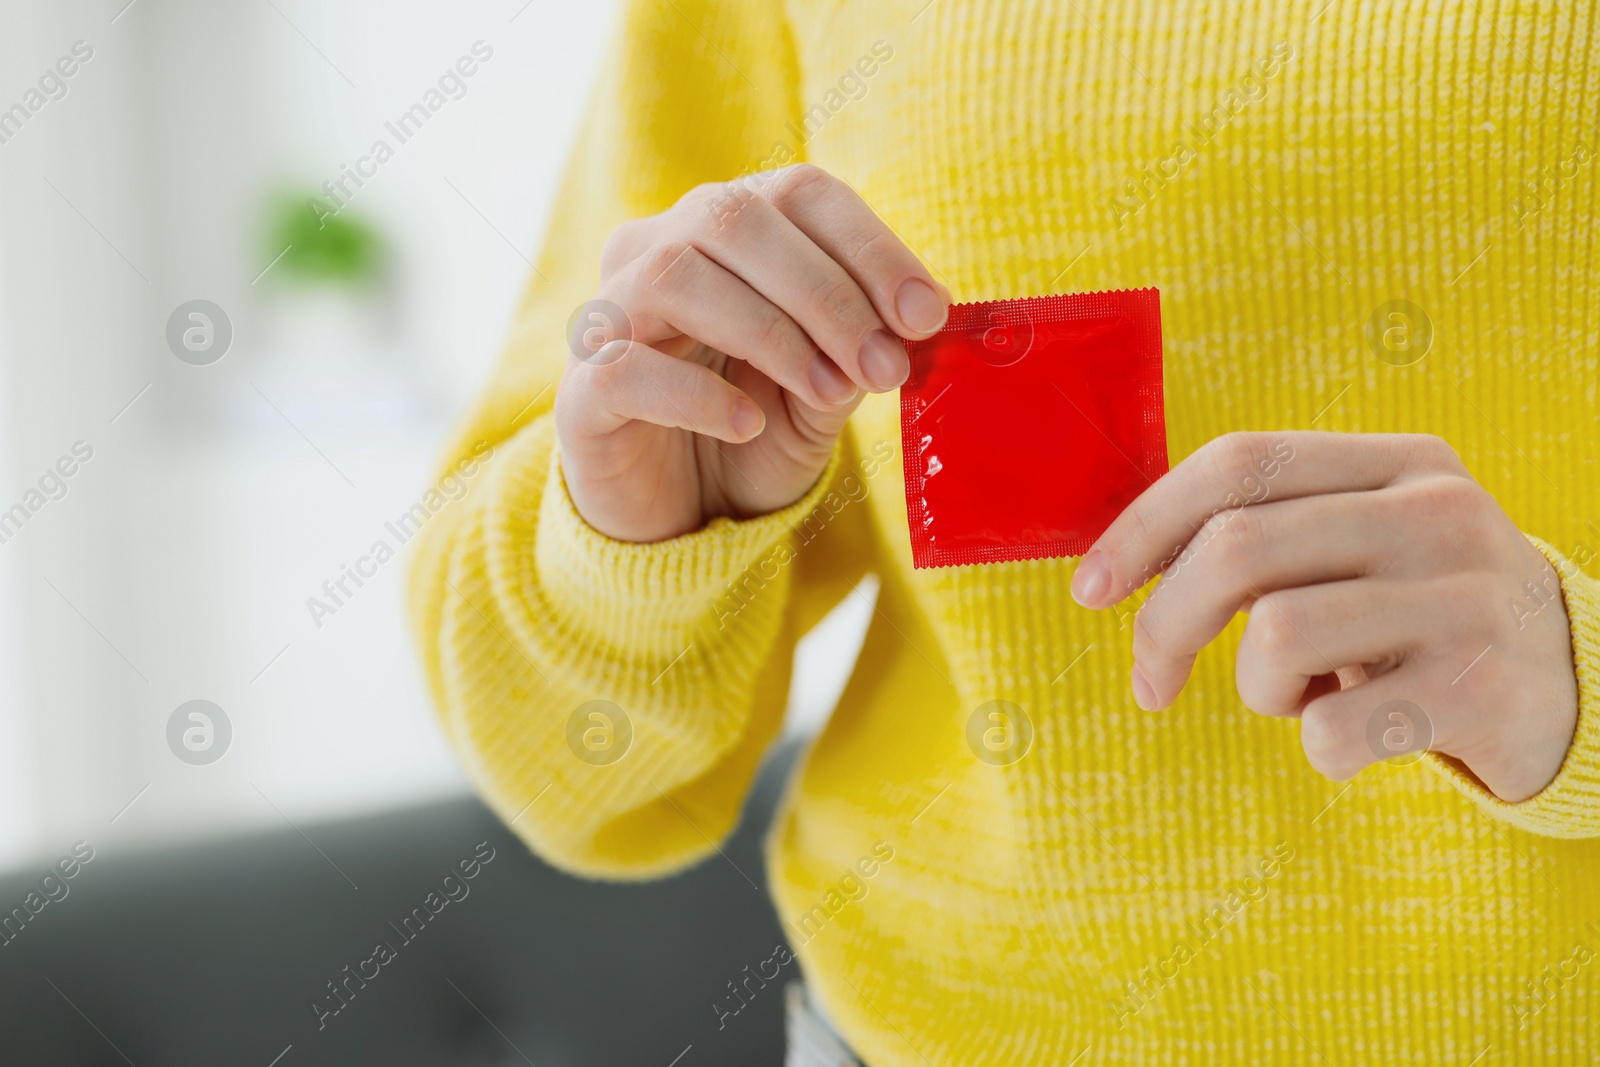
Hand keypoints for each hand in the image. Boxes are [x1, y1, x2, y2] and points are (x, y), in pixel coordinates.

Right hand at [555, 164, 949, 542]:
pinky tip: (749, 424)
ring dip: (772, 334)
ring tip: (831, 394)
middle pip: (735, 221)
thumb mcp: (826, 391)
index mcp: (728, 231)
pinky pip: (626, 368)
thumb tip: (923, 317)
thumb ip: (861, 348)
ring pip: (675, 276)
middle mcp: (658, 250)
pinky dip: (698, 395)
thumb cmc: (757, 433)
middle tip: (886, 366)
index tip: (928, 313)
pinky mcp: (581, 391)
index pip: (798, 193)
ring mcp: (611, 316)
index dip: (869, 245)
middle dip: (827, 293)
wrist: (683, 516)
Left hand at [1071, 431, 1579, 801]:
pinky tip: (1354, 731)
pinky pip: (1333, 729)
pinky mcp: (1481, 689)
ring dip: (1256, 688)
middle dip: (1163, 624)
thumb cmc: (1420, 610)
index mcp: (1397, 461)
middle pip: (1238, 548)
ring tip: (1295, 696)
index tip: (1090, 589)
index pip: (1238, 463)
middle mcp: (1437, 513)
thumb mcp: (1363, 541)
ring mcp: (1466, 599)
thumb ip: (1267, 530)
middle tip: (1150, 680)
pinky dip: (1316, 745)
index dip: (1144, 524)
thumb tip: (1116, 562)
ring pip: (1277, 635)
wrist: (1575, 685)